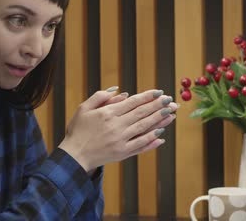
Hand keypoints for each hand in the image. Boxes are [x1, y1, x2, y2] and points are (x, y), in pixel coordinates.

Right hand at [58, 88, 177, 172]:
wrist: (74, 155)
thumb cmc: (78, 130)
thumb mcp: (84, 108)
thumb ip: (100, 97)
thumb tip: (119, 90)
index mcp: (107, 113)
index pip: (133, 102)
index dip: (148, 97)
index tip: (160, 92)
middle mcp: (116, 126)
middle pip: (142, 114)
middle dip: (158, 106)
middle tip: (171, 101)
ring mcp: (121, 140)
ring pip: (144, 128)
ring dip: (159, 121)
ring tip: (171, 114)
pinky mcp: (122, 153)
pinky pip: (141, 145)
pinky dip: (152, 140)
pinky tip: (161, 135)